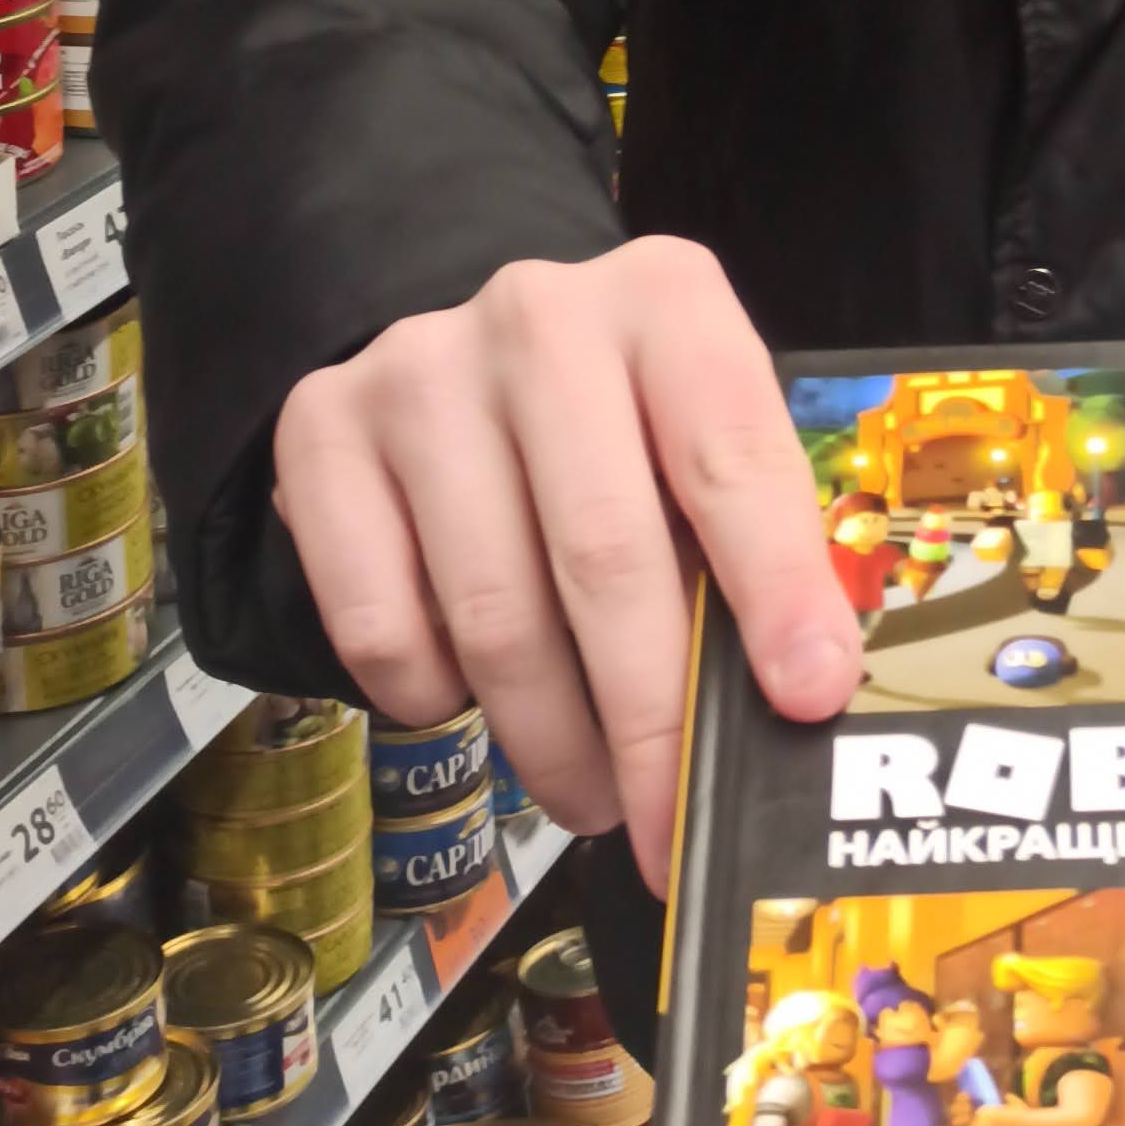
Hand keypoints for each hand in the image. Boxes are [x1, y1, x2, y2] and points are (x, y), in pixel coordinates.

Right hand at [271, 231, 859, 882]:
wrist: (462, 368)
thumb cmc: (617, 431)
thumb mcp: (697, 452)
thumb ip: (748, 552)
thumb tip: (802, 706)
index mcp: (666, 300)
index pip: (730, 452)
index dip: (774, 586)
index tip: (804, 699)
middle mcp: (540, 315)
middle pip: (603, 550)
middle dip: (649, 718)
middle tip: (667, 826)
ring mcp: (418, 368)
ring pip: (492, 610)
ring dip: (549, 738)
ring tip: (588, 792)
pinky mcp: (320, 431)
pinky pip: (378, 624)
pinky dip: (433, 695)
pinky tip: (470, 692)